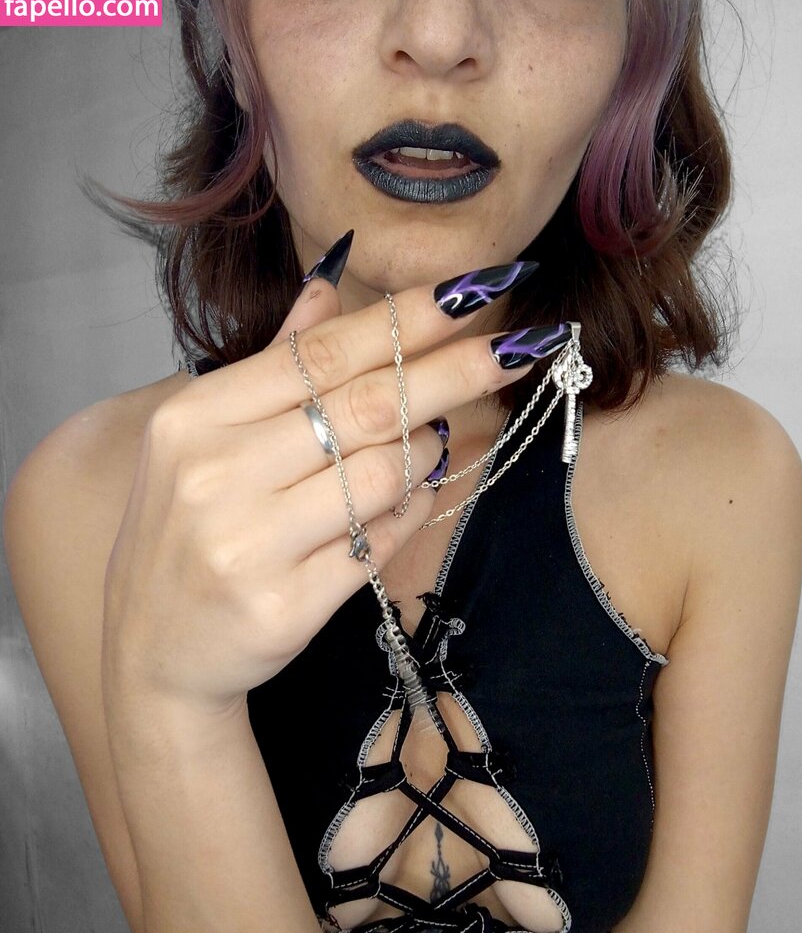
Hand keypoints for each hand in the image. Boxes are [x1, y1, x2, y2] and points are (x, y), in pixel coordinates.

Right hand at [101, 251, 539, 715]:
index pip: (321, 353)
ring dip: (426, 452)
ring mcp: (250, 545)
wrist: (157, 649)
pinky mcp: (286, 605)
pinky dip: (411, 513)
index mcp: (196, 418)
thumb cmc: (187, 532)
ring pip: (382, 474)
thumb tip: (330, 282)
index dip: (406, 320)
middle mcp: (216, 475)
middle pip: (364, 406)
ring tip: (431, 443)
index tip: (471, 292)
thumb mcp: (204, 438)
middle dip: (453, 372)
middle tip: (514, 350)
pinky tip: (416, 496)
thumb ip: (272, 362)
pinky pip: (379, 543)